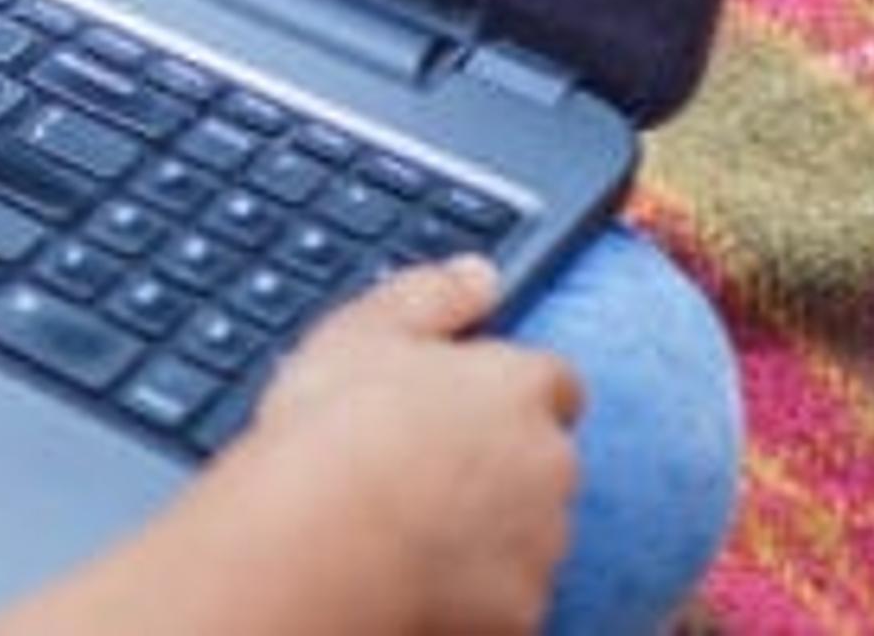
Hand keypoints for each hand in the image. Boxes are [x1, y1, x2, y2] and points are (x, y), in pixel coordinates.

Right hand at [238, 257, 583, 634]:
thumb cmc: (334, 434)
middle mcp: (550, 463)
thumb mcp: (362, 333)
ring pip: (529, 531)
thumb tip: (479, 272)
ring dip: (490, 528)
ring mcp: (542, 543)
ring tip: (408, 528)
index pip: (551, 382)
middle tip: (420, 470)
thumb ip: (431, 296)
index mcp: (518, 388)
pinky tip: (416, 579)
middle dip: (499, 465)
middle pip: (542, 460)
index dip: (505, 393)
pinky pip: (507, 595)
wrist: (322, 550)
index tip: (459, 407)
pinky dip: (475, 591)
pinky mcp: (523, 610)